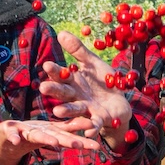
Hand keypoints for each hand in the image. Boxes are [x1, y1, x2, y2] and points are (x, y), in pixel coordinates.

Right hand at [0, 119, 100, 164]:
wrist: (4, 134)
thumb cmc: (30, 134)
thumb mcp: (49, 135)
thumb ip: (66, 133)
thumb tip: (88, 134)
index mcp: (50, 131)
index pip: (69, 134)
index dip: (82, 139)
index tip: (97, 144)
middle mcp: (40, 128)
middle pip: (56, 134)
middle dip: (68, 139)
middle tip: (81, 145)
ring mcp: (24, 129)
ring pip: (36, 134)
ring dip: (45, 137)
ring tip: (54, 143)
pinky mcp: (9, 130)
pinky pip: (11, 134)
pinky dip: (13, 137)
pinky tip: (16, 141)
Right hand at [39, 36, 135, 152]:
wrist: (120, 102)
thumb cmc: (103, 82)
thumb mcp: (92, 63)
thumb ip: (77, 50)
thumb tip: (60, 33)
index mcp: (74, 82)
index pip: (62, 76)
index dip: (55, 72)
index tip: (46, 65)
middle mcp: (76, 97)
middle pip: (64, 93)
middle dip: (54, 91)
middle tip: (43, 87)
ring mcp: (87, 109)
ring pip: (75, 109)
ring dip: (67, 111)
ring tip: (58, 112)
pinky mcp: (99, 119)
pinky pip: (95, 124)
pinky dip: (92, 128)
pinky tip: (90, 131)